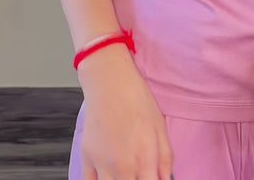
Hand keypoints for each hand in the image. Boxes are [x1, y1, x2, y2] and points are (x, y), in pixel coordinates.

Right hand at [77, 44, 173, 179]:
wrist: (111, 82)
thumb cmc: (138, 100)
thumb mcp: (160, 127)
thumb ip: (165, 158)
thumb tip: (166, 179)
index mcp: (145, 159)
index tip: (152, 178)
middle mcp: (122, 166)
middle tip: (138, 173)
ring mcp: (102, 164)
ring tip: (124, 173)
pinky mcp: (86, 158)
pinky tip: (108, 176)